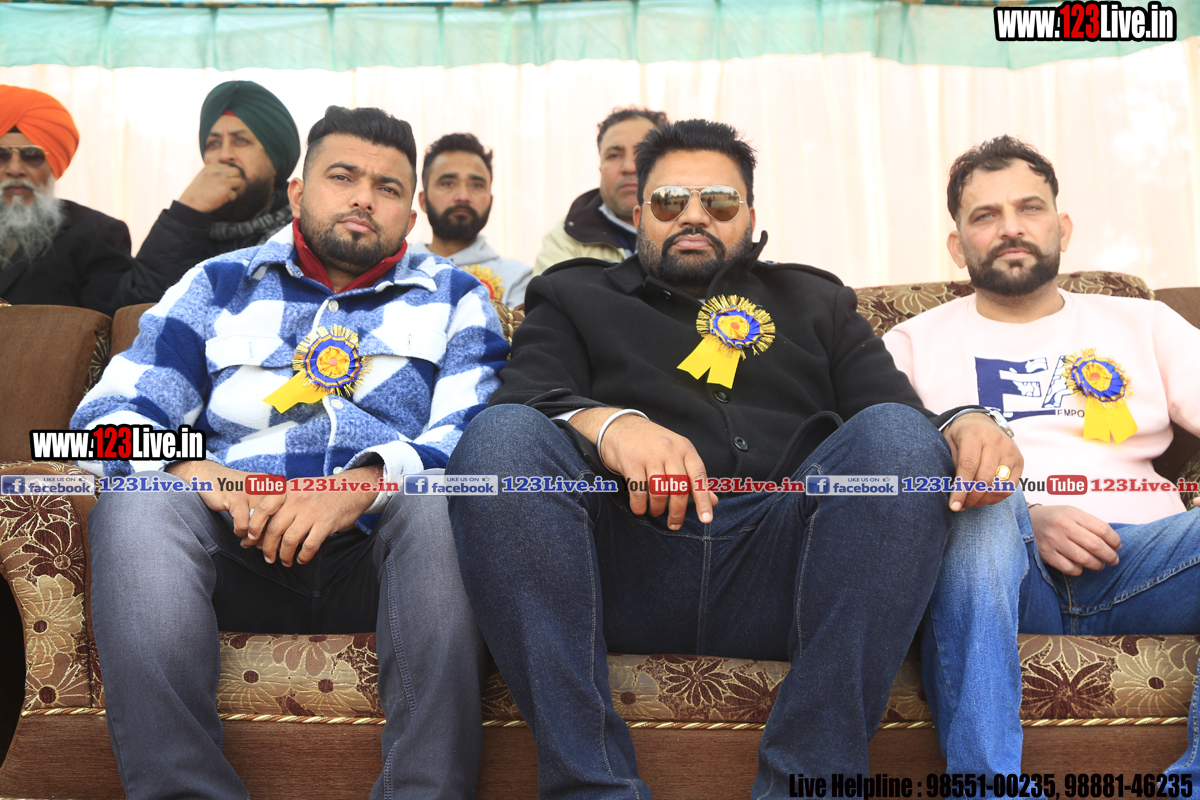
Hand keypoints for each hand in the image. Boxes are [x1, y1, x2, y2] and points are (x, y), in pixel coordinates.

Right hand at [166, 460, 270, 538]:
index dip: (279, 531)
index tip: (271, 542)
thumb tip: (274, 540)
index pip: (286, 513)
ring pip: (260, 525)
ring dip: (252, 538)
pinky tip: (237, 531)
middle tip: (259, 546)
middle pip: (275, 520)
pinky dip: (240, 531)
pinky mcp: (236, 498)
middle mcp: (268, 486)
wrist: (209, 475)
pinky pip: (244, 524)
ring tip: (246, 541)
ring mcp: (252, 492)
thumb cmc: (235, 490)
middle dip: (267, 538)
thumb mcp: (257, 498)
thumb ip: (268, 514)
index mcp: (277, 486)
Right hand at [177, 163, 246, 213]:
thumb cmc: (197, 192)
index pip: (229, 166)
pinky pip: (235, 194)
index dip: (230, 174)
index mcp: (212, 167)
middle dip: (235, 179)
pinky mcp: (226, 191)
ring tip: (225, 193)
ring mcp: (223, 181)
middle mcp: (218, 172)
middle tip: (230, 187)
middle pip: (237, 172)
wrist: (191, 203)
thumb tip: (229, 175)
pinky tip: (221, 200)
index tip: (226, 181)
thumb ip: (215, 173)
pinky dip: (230, 198)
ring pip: (239, 182)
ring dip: (234, 188)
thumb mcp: (204, 176)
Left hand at [255, 467, 379, 566]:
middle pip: (274, 529)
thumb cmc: (322, 491)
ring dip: (283, 555)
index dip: (254, 527)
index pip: (263, 509)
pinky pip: (309, 546)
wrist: (352, 487)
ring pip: (289, 540)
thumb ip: (281, 503)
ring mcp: (312, 512)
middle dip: (267, 547)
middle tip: (267, 556)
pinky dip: (303, 556)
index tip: (250, 540)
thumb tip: (260, 525)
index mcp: (288, 489)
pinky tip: (301, 559)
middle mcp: (297, 499)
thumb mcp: (299, 488)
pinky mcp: (326, 523)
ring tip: (284, 561)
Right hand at [571, 408, 716, 530]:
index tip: (706, 519)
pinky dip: (640, 505)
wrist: (621, 426)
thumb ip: (694, 477)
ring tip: (656, 512)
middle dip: (677, 511)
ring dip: (658, 508)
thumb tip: (713, 501)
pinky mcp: (631, 462)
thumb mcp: (677, 454)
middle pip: (679, 488)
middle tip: (674, 524)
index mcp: (685, 449)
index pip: (699, 476)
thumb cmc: (652, 444)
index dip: (703, 500)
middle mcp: (669, 450)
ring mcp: (649, 455)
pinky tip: (640, 509)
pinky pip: (638, 491)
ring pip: (660, 491)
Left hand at [942, 412, 1023, 510]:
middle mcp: (995, 442)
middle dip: (971, 498)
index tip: (953, 506)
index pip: (968, 466)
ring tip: (971, 503)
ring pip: (999, 485)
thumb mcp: (949, 443)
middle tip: (961, 506)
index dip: (961, 489)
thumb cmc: (961, 437)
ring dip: (983, 500)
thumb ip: (951, 464)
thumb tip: (949, 493)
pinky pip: (1010, 488)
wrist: (982, 423)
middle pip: (985, 478)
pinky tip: (984, 499)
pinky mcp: (1019, 461)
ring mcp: (1010, 451)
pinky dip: (996, 498)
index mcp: (973, 435)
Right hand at [1029, 504, 1120, 575]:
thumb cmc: (1054, 518)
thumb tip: (1113, 543)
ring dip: (1097, 564)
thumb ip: (1091, 525)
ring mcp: (1053, 541)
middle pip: (1095, 545)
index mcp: (1072, 514)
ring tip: (1100, 564)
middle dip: (1109, 555)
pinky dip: (1079, 570)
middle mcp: (1063, 526)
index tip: (1117, 546)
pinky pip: (1069, 568)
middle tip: (1114, 559)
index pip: (1102, 529)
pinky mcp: (1046, 554)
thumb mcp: (1072, 513)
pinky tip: (1081, 567)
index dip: (1115, 540)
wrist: (1026, 521)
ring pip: (1084, 559)